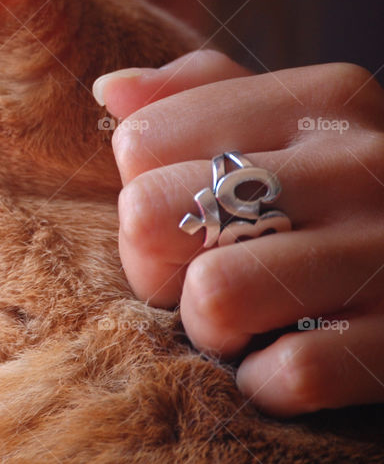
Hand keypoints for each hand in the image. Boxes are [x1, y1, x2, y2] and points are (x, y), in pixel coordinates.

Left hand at [95, 49, 383, 416]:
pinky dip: (266, 382)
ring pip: (213, 296)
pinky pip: (288, 374)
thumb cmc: (343, 195)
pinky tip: (288, 355)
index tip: (185, 215)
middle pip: (151, 213)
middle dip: (154, 263)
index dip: (139, 191)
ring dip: (212, 327)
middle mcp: (359, 165)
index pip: (140, 142)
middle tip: (197, 276)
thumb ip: (198, 95)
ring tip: (247, 318)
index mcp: (319, 102)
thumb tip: (112, 89)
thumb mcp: (289, 122)